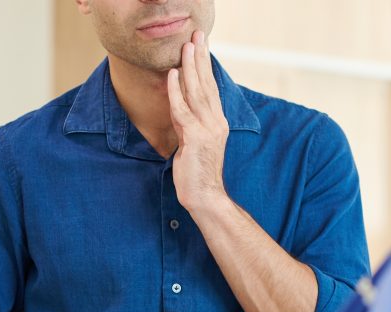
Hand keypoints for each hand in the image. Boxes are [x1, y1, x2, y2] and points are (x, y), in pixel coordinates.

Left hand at [168, 30, 231, 213]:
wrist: (206, 197)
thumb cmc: (198, 173)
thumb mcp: (194, 142)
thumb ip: (189, 123)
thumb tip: (180, 105)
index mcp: (218, 122)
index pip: (211, 88)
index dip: (205, 65)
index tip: (201, 45)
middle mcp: (216, 122)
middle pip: (206, 84)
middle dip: (200, 58)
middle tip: (196, 35)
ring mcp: (207, 130)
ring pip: (196, 92)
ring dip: (189, 67)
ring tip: (185, 47)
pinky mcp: (195, 138)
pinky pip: (183, 110)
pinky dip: (176, 91)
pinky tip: (172, 74)